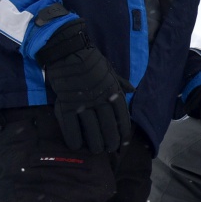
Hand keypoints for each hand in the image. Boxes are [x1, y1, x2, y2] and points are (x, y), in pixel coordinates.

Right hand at [36, 20, 131, 152]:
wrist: (68, 51)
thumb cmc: (91, 60)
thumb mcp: (110, 70)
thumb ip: (121, 83)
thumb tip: (133, 90)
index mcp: (113, 91)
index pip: (122, 117)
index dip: (123, 132)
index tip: (124, 142)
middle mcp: (100, 100)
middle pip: (108, 127)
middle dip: (110, 141)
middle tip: (109, 150)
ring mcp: (83, 103)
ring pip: (91, 130)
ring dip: (95, 144)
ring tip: (96, 150)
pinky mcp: (66, 105)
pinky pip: (71, 127)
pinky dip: (74, 138)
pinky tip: (76, 146)